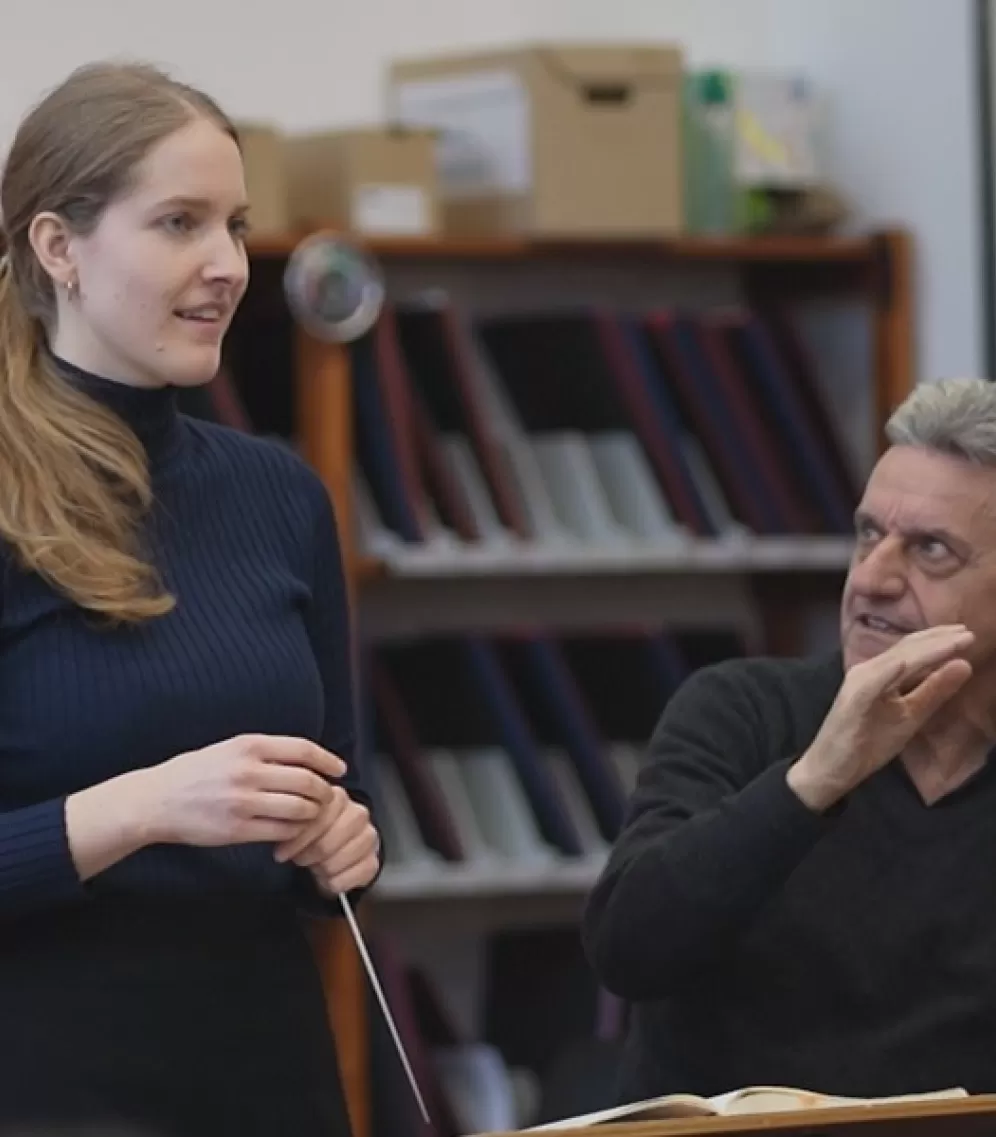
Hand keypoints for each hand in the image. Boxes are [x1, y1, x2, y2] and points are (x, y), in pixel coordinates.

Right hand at [137, 734, 344, 846]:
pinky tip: (291, 831)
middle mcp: (247, 771)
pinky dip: (294, 832)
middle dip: (324, 792)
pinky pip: (281, 832)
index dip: (328, 760)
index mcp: (248, 745)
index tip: (340, 769)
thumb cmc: (194, 773)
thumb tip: (305, 759)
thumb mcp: (228, 748)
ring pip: (299, 809)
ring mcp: (242, 802)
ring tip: (311, 816)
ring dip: (312, 814)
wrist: (155, 800)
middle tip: (328, 798)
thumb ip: (264, 751)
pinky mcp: (236, 830)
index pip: (303, 750)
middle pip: (307, 782)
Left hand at [273, 787, 380, 894]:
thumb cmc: (311, 836)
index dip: (297, 839)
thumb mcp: (299, 823)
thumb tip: (283, 831)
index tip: (282, 853)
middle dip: (309, 856)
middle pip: (327, 843)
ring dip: (323, 869)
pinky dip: (338, 882)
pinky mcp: (374, 859)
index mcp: (337, 798)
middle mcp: (358, 814)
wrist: (331, 852)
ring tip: (315, 868)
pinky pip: (356, 874)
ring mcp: (369, 836)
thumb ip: (294, 822)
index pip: (317, 819)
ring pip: (341, 860)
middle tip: (300, 860)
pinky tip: (329, 880)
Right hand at [788, 624, 974, 811]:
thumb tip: (964, 665)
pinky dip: (893, 669)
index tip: (968, 634)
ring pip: (896, 659)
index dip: (940, 641)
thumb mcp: (910, 716)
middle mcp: (868, 670)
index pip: (912, 650)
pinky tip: (910, 662)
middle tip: (968, 630)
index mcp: (881, 673)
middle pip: (906, 648)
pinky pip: (875, 681)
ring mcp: (859, 682)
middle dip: (938, 638)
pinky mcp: (854, 699)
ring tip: (954, 640)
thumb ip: (934, 690)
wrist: (831, 768)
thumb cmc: (868, 742)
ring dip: (926, 649)